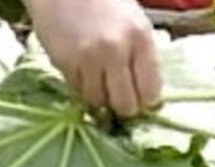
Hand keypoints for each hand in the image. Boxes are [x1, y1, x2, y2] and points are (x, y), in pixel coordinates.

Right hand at [24, 0, 161, 116]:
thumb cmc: (103, 1)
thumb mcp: (134, 21)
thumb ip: (141, 55)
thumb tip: (146, 94)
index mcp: (140, 38)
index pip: (150, 90)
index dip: (146, 99)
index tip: (140, 98)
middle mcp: (115, 50)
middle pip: (125, 103)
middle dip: (123, 106)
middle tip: (119, 99)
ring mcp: (88, 58)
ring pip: (98, 101)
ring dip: (99, 97)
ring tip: (99, 82)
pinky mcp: (64, 63)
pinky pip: (76, 91)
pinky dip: (81, 88)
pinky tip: (82, 72)